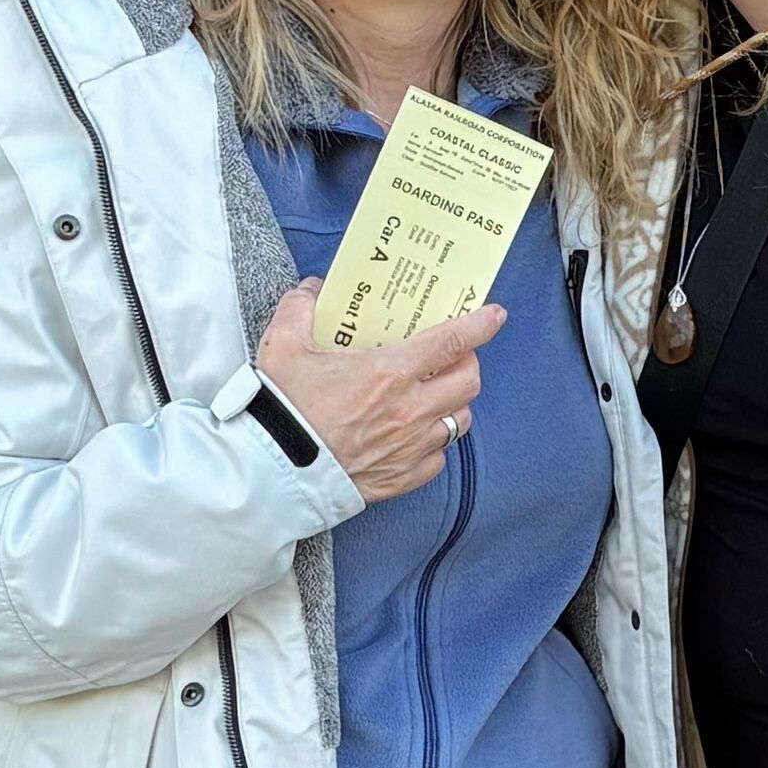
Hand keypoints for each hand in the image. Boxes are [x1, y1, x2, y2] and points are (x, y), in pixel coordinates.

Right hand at [253, 284, 500, 504]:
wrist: (272, 471)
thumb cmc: (281, 409)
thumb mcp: (283, 346)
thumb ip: (300, 308)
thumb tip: (312, 290)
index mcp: (389, 372)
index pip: (452, 342)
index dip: (480, 325)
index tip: (494, 315)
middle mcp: (409, 411)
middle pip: (469, 382)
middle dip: (469, 363)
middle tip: (454, 355)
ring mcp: (410, 447)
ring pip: (460, 421)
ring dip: (454, 403)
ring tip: (436, 394)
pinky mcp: (402, 478)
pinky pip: (437, 459)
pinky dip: (434, 444)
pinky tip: (416, 435)